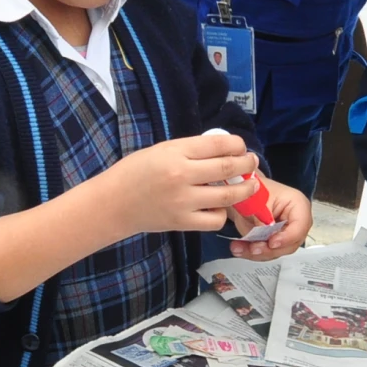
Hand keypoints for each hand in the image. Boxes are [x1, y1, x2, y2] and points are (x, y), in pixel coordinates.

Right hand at [95, 131, 259, 239]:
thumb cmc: (136, 172)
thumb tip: (224, 149)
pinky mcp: (183, 222)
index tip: (242, 146)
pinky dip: (223, 213)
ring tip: (249, 185)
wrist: (113, 203)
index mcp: (176, 153)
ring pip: (228, 196)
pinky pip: (215, 219)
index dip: (237, 144)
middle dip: (247, 164)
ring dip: (244, 189)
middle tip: (252, 162)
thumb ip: (191, 150)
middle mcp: (182, 175)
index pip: (217, 144)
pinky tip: (220, 207)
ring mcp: (184, 201)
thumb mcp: (161, 150)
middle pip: (228, 167)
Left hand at [229, 176, 311, 259]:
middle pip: (290, 244)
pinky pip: (267, 253)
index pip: (300, 226)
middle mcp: (296, 222)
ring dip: (257, 253)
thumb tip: (263, 234)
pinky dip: (252, 253)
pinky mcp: (275, 242)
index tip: (271, 242)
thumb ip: (261, 218)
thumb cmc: (254, 191)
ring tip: (238, 247)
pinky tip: (239, 248)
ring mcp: (286, 234)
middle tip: (252, 248)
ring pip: (277, 252)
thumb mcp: (256, 201)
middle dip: (269, 249)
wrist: (244, 195)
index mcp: (298, 205)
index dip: (286, 238)